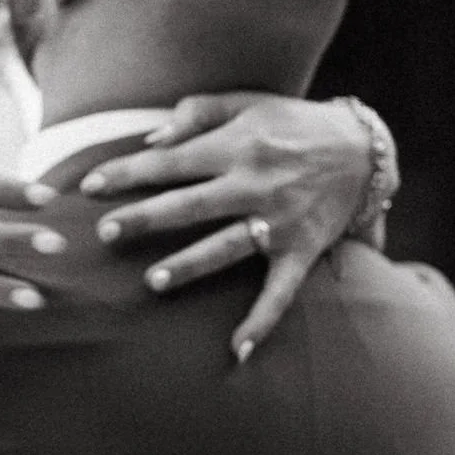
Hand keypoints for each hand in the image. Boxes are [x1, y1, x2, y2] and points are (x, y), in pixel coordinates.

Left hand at [81, 94, 377, 362]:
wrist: (366, 150)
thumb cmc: (292, 123)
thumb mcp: (246, 103)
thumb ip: (197, 114)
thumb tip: (151, 139)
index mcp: (237, 146)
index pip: (170, 162)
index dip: (127, 172)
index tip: (88, 187)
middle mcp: (255, 184)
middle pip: (191, 205)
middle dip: (146, 218)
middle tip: (106, 233)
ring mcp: (279, 222)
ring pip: (227, 247)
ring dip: (191, 265)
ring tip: (153, 281)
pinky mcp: (301, 251)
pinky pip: (279, 292)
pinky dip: (261, 321)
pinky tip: (238, 351)